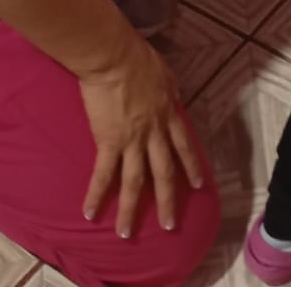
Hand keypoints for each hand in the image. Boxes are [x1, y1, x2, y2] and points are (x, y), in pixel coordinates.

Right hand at [80, 27, 203, 236]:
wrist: (113, 57)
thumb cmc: (138, 57)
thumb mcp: (166, 74)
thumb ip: (171, 92)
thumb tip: (175, 101)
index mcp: (168, 113)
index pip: (184, 145)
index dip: (192, 165)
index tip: (199, 185)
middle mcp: (153, 132)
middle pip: (164, 172)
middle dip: (168, 200)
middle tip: (170, 225)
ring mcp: (132, 140)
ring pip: (135, 181)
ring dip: (132, 210)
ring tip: (127, 233)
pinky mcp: (109, 142)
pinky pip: (103, 174)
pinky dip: (97, 195)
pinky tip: (91, 214)